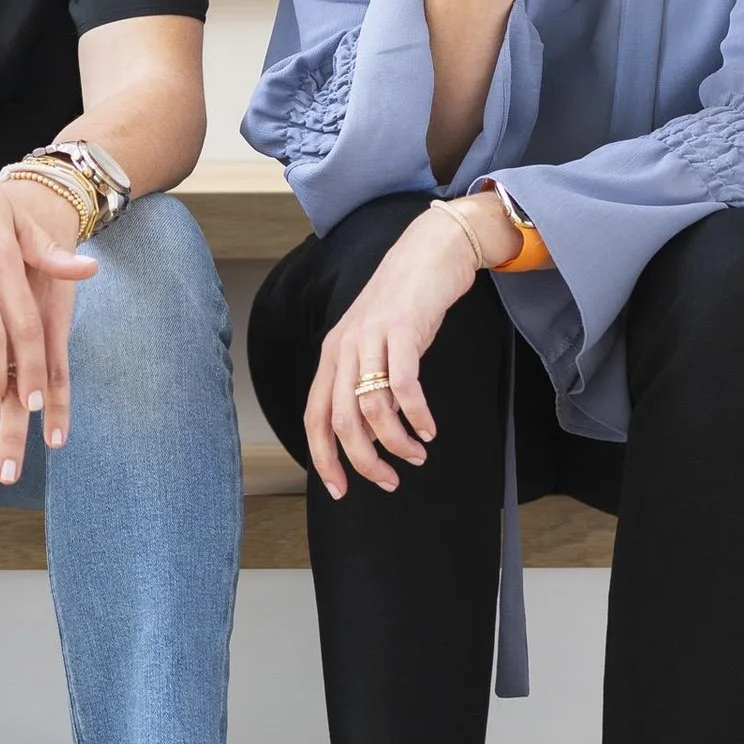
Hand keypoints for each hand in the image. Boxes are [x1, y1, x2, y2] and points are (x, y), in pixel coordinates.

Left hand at [302, 207, 484, 499]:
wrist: (429, 252)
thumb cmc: (404, 304)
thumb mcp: (374, 344)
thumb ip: (365, 382)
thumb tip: (367, 434)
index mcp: (332, 355)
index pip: (315, 417)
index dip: (324, 458)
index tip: (341, 490)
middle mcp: (344, 347)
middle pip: (341, 420)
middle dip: (363, 461)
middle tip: (389, 480)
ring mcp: (372, 337)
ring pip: (371, 407)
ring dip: (395, 441)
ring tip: (416, 454)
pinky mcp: (403, 329)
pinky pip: (403, 384)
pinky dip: (416, 414)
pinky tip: (429, 429)